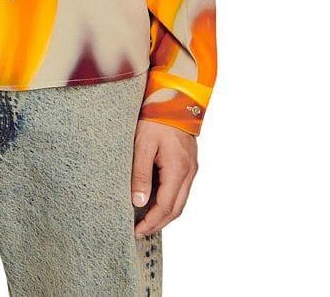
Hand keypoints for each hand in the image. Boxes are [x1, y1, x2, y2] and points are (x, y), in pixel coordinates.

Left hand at [131, 120, 197, 236]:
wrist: (173, 97)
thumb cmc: (156, 117)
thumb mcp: (142, 144)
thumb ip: (141, 174)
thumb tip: (139, 202)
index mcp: (178, 169)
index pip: (166, 206)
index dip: (152, 222)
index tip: (137, 231)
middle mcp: (189, 171)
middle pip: (176, 208)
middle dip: (159, 223)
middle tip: (141, 231)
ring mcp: (191, 167)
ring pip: (180, 200)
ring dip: (165, 213)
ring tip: (146, 220)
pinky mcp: (189, 162)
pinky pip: (181, 188)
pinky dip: (169, 199)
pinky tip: (156, 200)